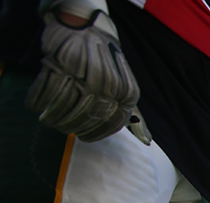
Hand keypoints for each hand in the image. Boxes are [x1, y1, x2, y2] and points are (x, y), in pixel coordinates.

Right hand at [26, 9, 139, 141]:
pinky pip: (47, 91)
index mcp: (127, 92)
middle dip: (70, 126)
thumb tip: (143, 139)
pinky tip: (36, 105)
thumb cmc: (106, 60)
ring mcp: (85, 74)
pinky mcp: (62, 64)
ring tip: (48, 119)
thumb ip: (129, 111)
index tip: (82, 136)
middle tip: (60, 127)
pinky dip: (38, 101)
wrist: (89, 26)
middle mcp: (108, 85)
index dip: (94, 133)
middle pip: (86, 117)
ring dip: (53, 117)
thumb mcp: (124, 84)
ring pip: (65, 107)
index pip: (111, 123)